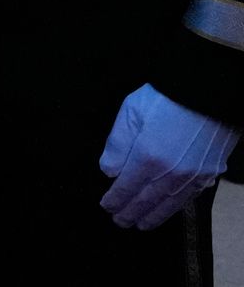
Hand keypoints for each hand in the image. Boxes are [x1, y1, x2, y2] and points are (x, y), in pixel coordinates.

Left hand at [98, 84, 239, 229]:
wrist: (206, 92)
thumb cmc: (164, 98)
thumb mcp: (130, 113)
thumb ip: (117, 145)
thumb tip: (109, 172)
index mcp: (147, 157)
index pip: (126, 187)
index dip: (116, 199)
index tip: (107, 207)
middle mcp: (170, 173)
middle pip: (147, 200)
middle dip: (132, 212)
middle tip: (121, 222)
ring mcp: (193, 175)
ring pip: (169, 203)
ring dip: (154, 216)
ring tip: (142, 224)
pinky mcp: (210, 172)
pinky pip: (189, 197)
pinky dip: (176, 207)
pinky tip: (168, 209)